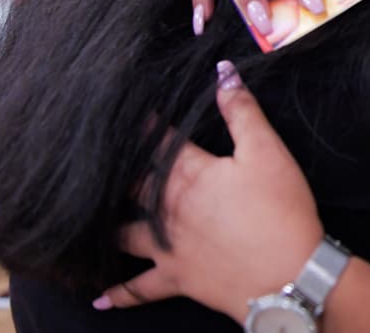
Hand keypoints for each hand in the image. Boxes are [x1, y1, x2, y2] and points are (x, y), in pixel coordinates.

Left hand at [95, 61, 324, 321]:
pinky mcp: (176, 279)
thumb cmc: (280, 211)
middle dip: (114, 166)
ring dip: (103, 224)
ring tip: (81, 219)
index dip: (142, 123)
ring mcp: (167, 247)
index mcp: (189, 174)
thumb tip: (222, 70)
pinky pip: (139, 289)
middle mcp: (167, 210)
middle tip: (91, 153)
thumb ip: (242, 111)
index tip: (122, 107)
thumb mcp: (268, 151)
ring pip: (122, 232)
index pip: (157, 142)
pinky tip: (98, 298)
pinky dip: (117, 294)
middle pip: (130, 183)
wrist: (288, 276)